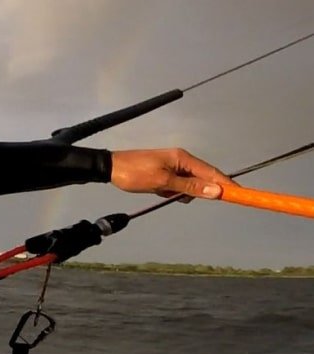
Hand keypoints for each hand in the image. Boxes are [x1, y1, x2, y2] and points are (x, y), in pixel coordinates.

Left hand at [109, 148, 232, 197]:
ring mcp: (173, 166)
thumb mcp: (163, 182)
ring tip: (163, 191)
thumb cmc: (136, 173)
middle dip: (199, 191)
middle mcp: (181, 160)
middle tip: (181, 195)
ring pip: (190, 185)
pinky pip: (178, 186)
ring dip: (183, 193)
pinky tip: (160, 192)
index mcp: (182, 158)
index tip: (242, 195)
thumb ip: (190, 187)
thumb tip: (216, 190)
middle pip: (203, 178)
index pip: (212, 172)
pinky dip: (173, 192)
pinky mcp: (165, 174)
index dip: (227, 184)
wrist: (110, 168)